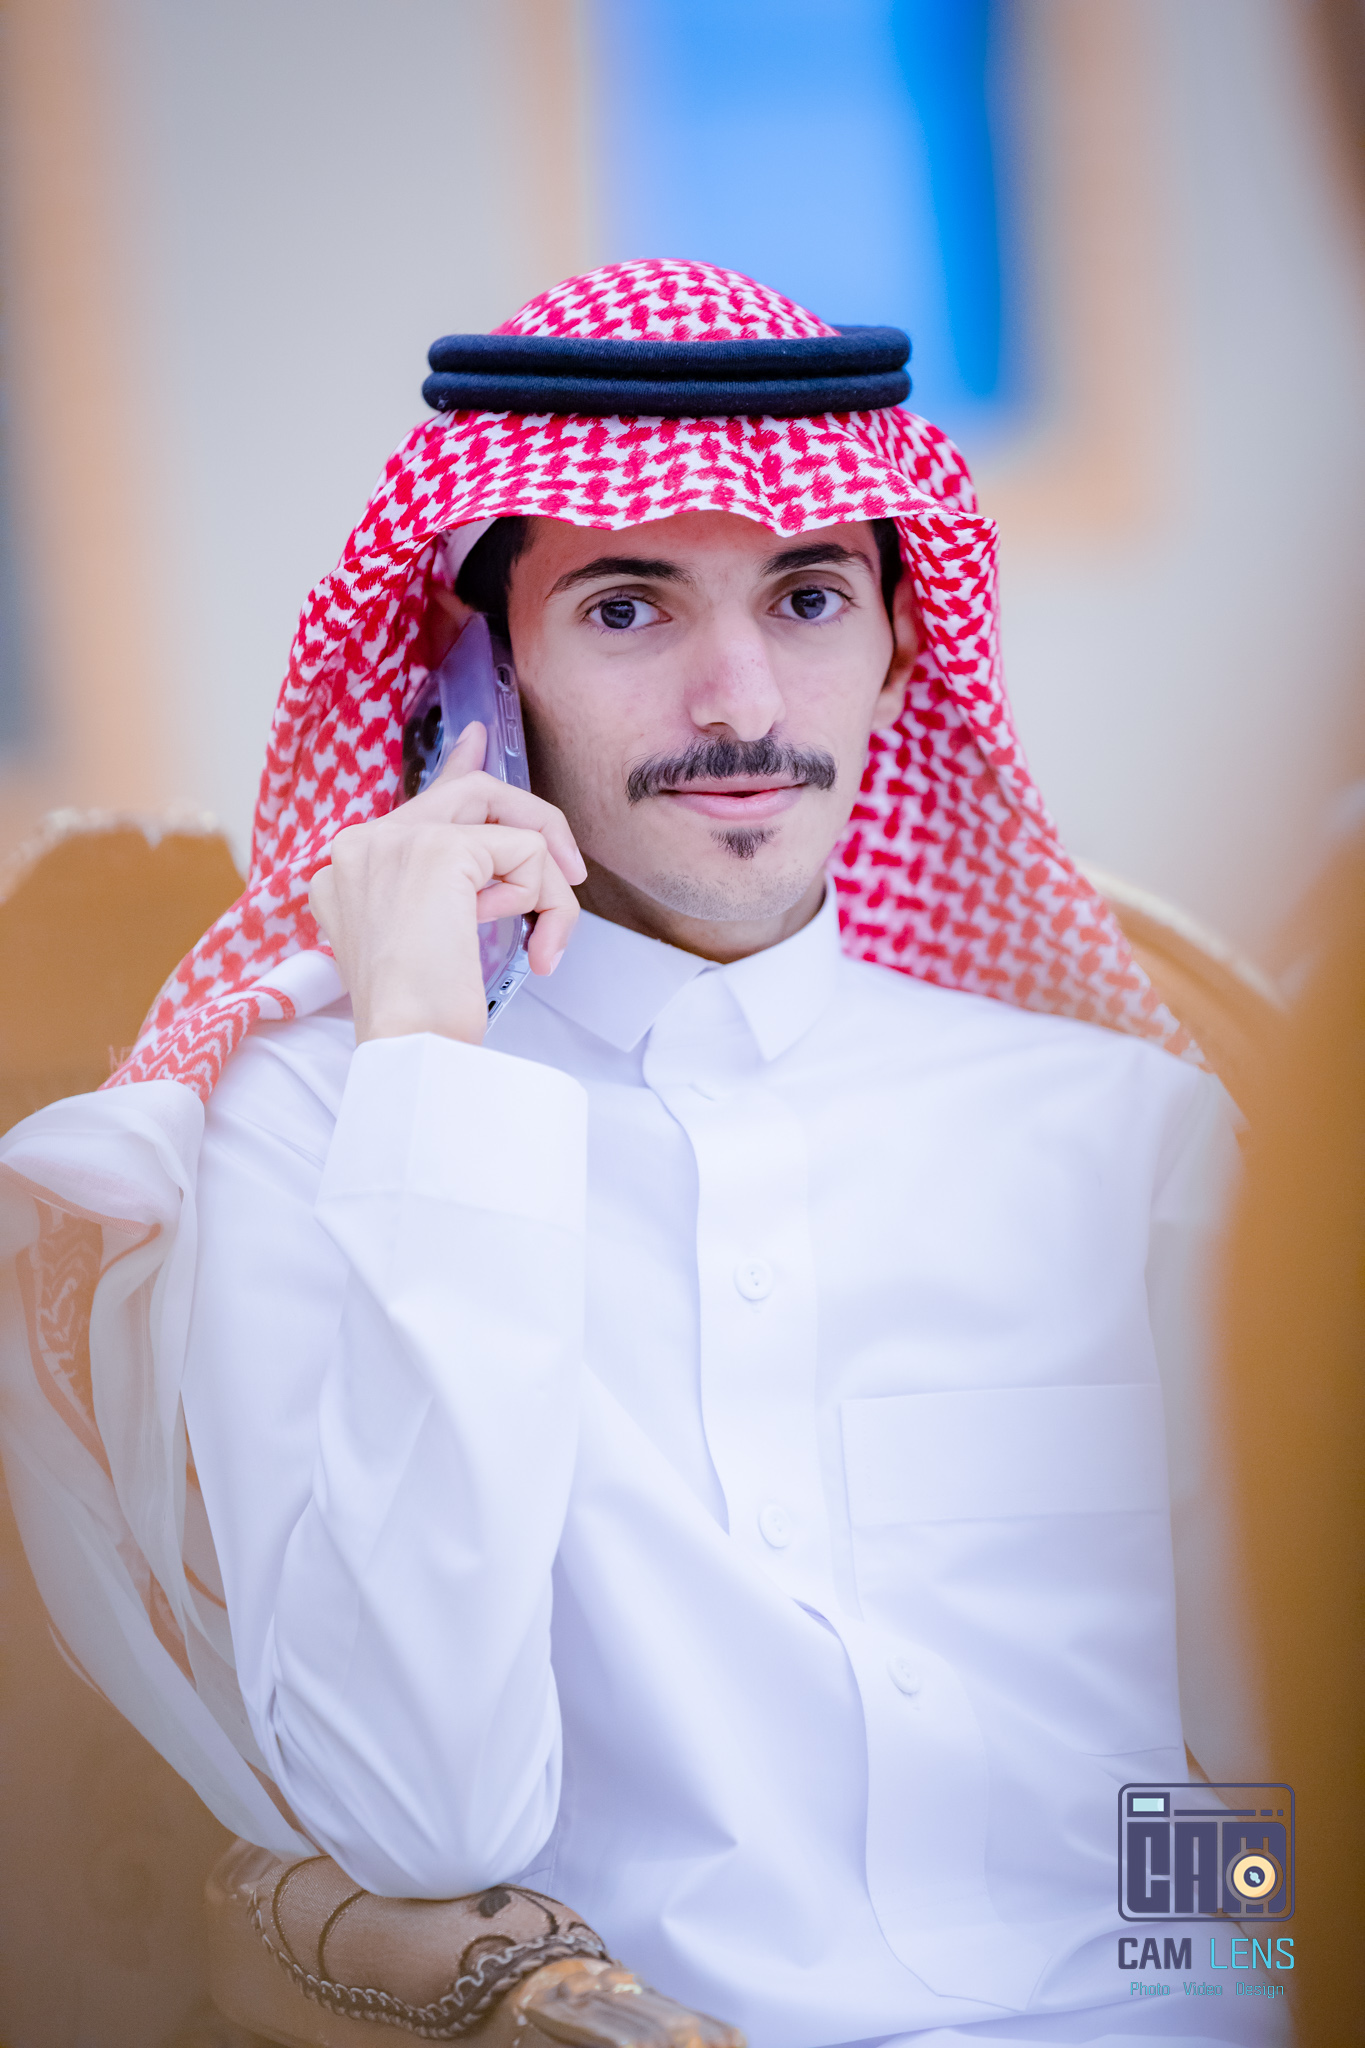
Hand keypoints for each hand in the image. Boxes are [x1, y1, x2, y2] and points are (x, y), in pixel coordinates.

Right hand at [308, 722, 586, 1046]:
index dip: (458, 768)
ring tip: (541, 935)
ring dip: (542, 880)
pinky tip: (531, 949)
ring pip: (506, 824)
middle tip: (569, 871)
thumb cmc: (421, 1020)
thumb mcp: (432, 942)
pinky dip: (545, 903)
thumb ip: (457, 890)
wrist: (409, 1048)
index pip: (418, 803)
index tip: (479, 740)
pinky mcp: (439, 851)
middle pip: (470, 793)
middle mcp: (361, 844)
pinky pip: (527, 855)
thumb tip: (507, 851)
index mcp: (350, 868)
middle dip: (534, 824)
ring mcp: (395, 841)